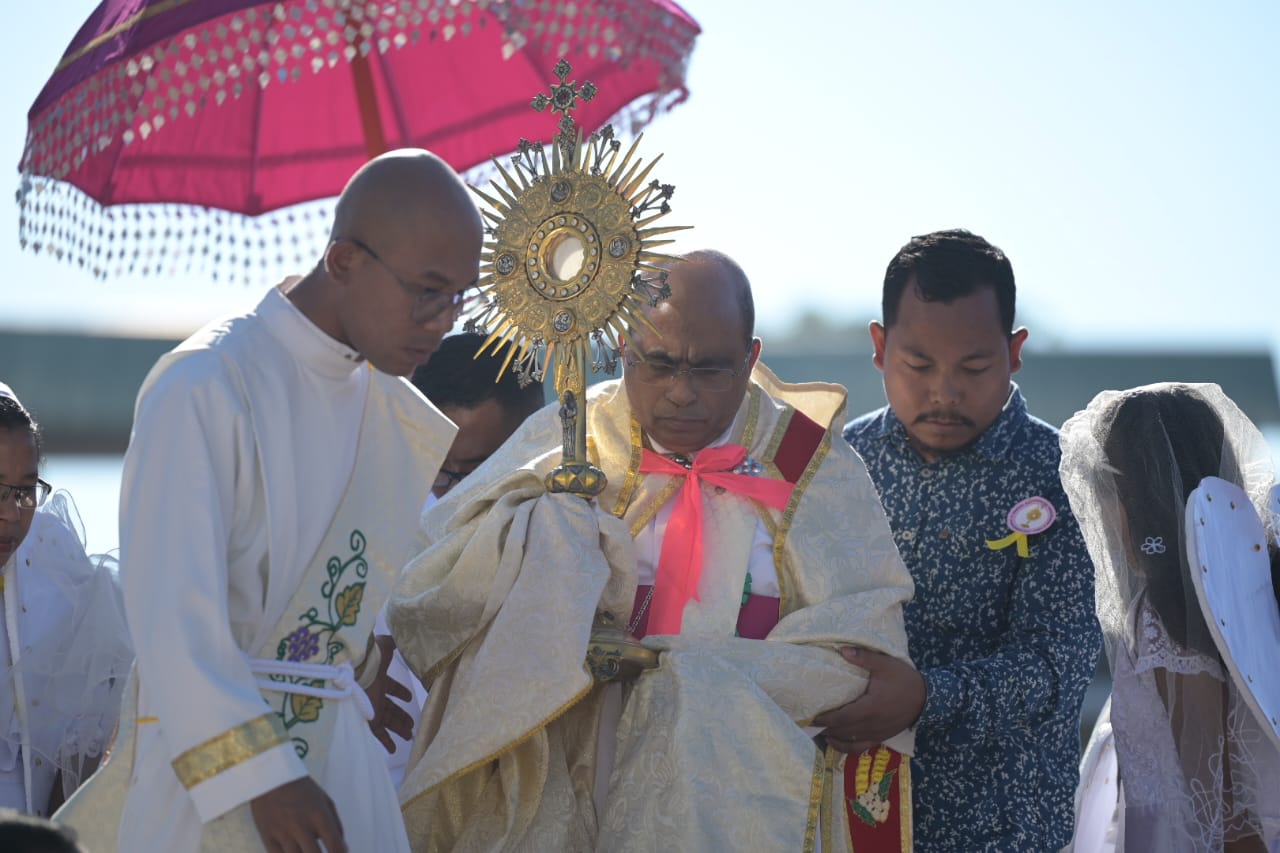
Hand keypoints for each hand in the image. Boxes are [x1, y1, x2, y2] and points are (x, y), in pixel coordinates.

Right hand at [250, 777, 346, 852]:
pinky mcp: (267, 838)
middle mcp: (301, 826)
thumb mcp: (325, 801)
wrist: (272, 778)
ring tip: (308, 851)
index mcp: (319, 815)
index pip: (335, 845)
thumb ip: (336, 825)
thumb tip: (343, 848)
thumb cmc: (302, 790)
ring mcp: (283, 833)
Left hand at [365, 634, 413, 752]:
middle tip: (412, 725)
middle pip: (391, 708)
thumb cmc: (365, 662)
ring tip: (409, 737)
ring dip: (398, 729)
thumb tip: (401, 637)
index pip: (391, 688)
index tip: (410, 698)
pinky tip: (393, 750)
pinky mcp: (365, 721)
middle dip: (402, 716)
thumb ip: (391, 644)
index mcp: (378, 679)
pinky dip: (386, 742)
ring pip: (387, 722)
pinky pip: (377, 734)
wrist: (344, 677)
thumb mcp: (381, 650)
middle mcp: (374, 695)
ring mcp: (369, 709)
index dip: (400, 692)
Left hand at [814, 647, 924, 754]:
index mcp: (871, 708)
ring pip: (850, 741)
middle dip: (825, 728)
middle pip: (843, 730)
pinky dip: (846, 747)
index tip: (811, 716)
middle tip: (807, 724)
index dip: (826, 719)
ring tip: (818, 730)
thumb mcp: (885, 665)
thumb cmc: (904, 680)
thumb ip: (863, 658)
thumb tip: (843, 650)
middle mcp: (872, 725)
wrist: (926, 698)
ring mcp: (877, 733)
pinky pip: (861, 747)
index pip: (843, 717)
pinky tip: (836, 741)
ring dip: (833, 737)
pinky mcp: (881, 737)